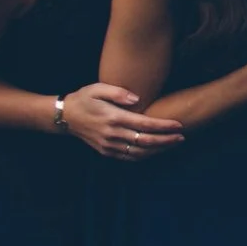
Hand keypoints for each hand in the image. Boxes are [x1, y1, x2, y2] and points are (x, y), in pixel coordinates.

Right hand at [62, 82, 185, 159]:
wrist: (64, 117)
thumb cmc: (84, 98)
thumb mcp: (98, 88)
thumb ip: (118, 92)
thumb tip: (137, 99)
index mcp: (113, 118)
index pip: (145, 124)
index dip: (164, 126)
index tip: (179, 125)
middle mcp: (112, 134)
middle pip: (146, 141)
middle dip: (166, 140)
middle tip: (182, 137)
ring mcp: (109, 145)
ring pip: (139, 152)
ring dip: (159, 150)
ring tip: (174, 144)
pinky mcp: (106, 151)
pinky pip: (129, 157)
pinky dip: (145, 156)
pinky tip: (156, 151)